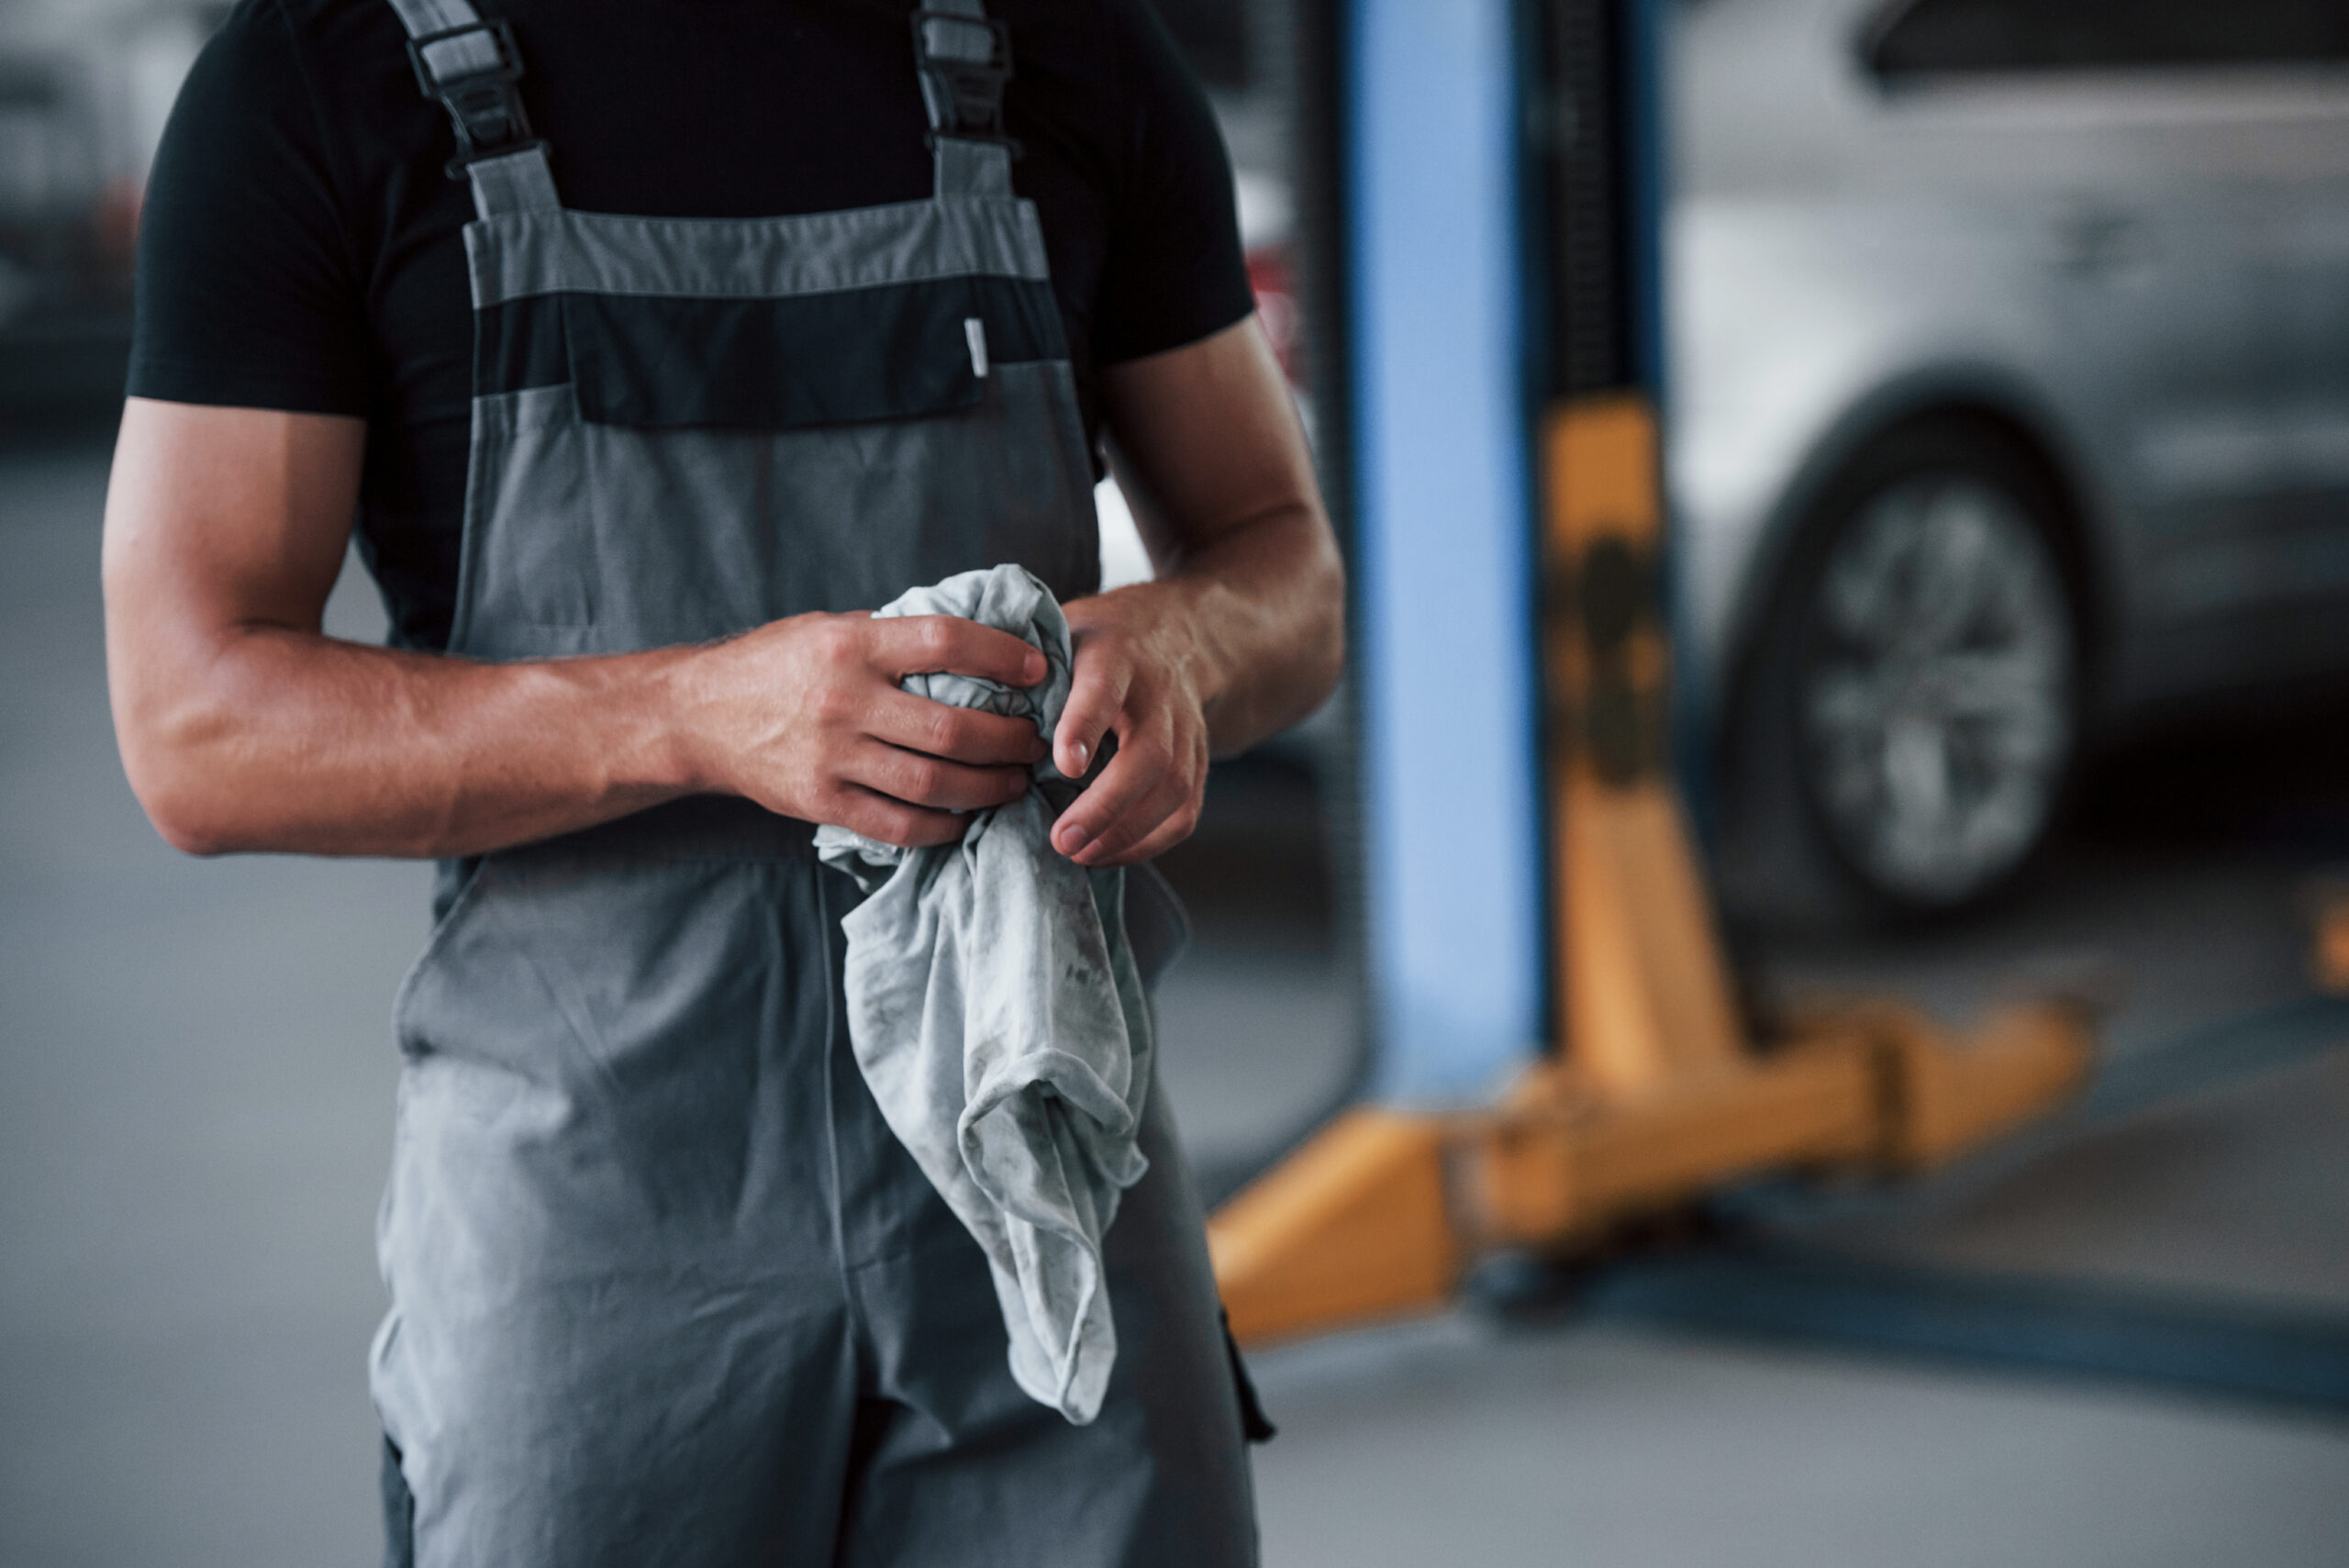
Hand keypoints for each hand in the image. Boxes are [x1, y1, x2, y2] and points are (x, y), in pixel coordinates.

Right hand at [679, 612, 1047, 845]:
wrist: (697, 716)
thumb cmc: (775, 665)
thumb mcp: (828, 629)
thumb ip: (892, 637)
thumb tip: (977, 641)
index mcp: (852, 645)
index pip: (946, 642)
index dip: (1003, 655)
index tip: (1038, 670)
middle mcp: (843, 700)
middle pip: (951, 728)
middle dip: (1008, 739)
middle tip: (1034, 741)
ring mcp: (831, 757)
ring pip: (933, 783)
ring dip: (988, 788)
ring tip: (1012, 782)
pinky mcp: (820, 802)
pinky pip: (899, 825)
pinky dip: (942, 825)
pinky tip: (963, 817)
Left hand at [1049, 585, 1213, 866]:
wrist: (1175, 635)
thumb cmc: (1096, 642)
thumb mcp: (1061, 631)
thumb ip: (1024, 666)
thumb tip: (960, 708)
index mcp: (1116, 654)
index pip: (1104, 689)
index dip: (1085, 727)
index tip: (1063, 765)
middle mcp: (1159, 693)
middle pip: (1150, 754)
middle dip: (1108, 803)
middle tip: (1062, 839)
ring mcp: (1187, 730)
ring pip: (1173, 788)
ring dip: (1126, 832)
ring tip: (1078, 854)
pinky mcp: (1199, 763)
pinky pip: (1185, 813)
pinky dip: (1147, 843)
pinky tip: (1104, 854)